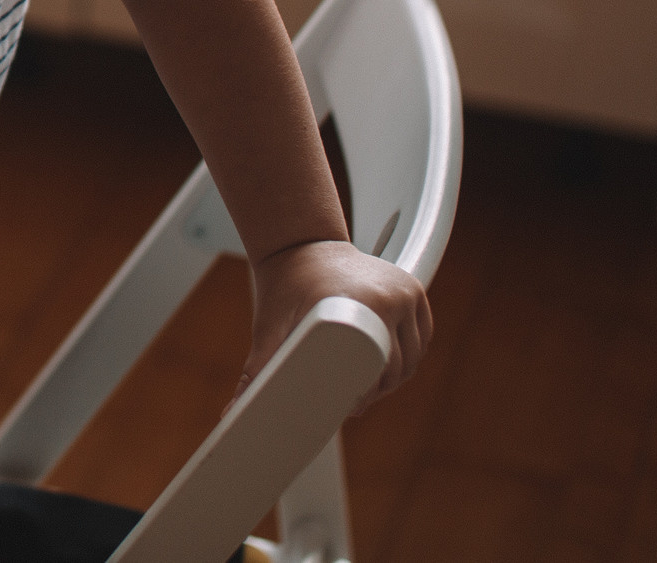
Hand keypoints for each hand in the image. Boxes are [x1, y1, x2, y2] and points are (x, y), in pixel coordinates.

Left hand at [242, 240, 431, 412]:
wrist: (303, 245)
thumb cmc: (286, 286)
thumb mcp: (271, 327)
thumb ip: (257, 369)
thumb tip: (234, 411)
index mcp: (359, 303)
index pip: (376, 369)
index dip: (366, 395)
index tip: (349, 407)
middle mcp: (389, 296)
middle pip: (397, 366)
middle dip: (378, 390)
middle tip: (354, 402)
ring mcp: (406, 291)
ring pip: (412, 355)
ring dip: (395, 376)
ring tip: (369, 386)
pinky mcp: (414, 290)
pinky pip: (422, 337)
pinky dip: (410, 356)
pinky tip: (391, 367)